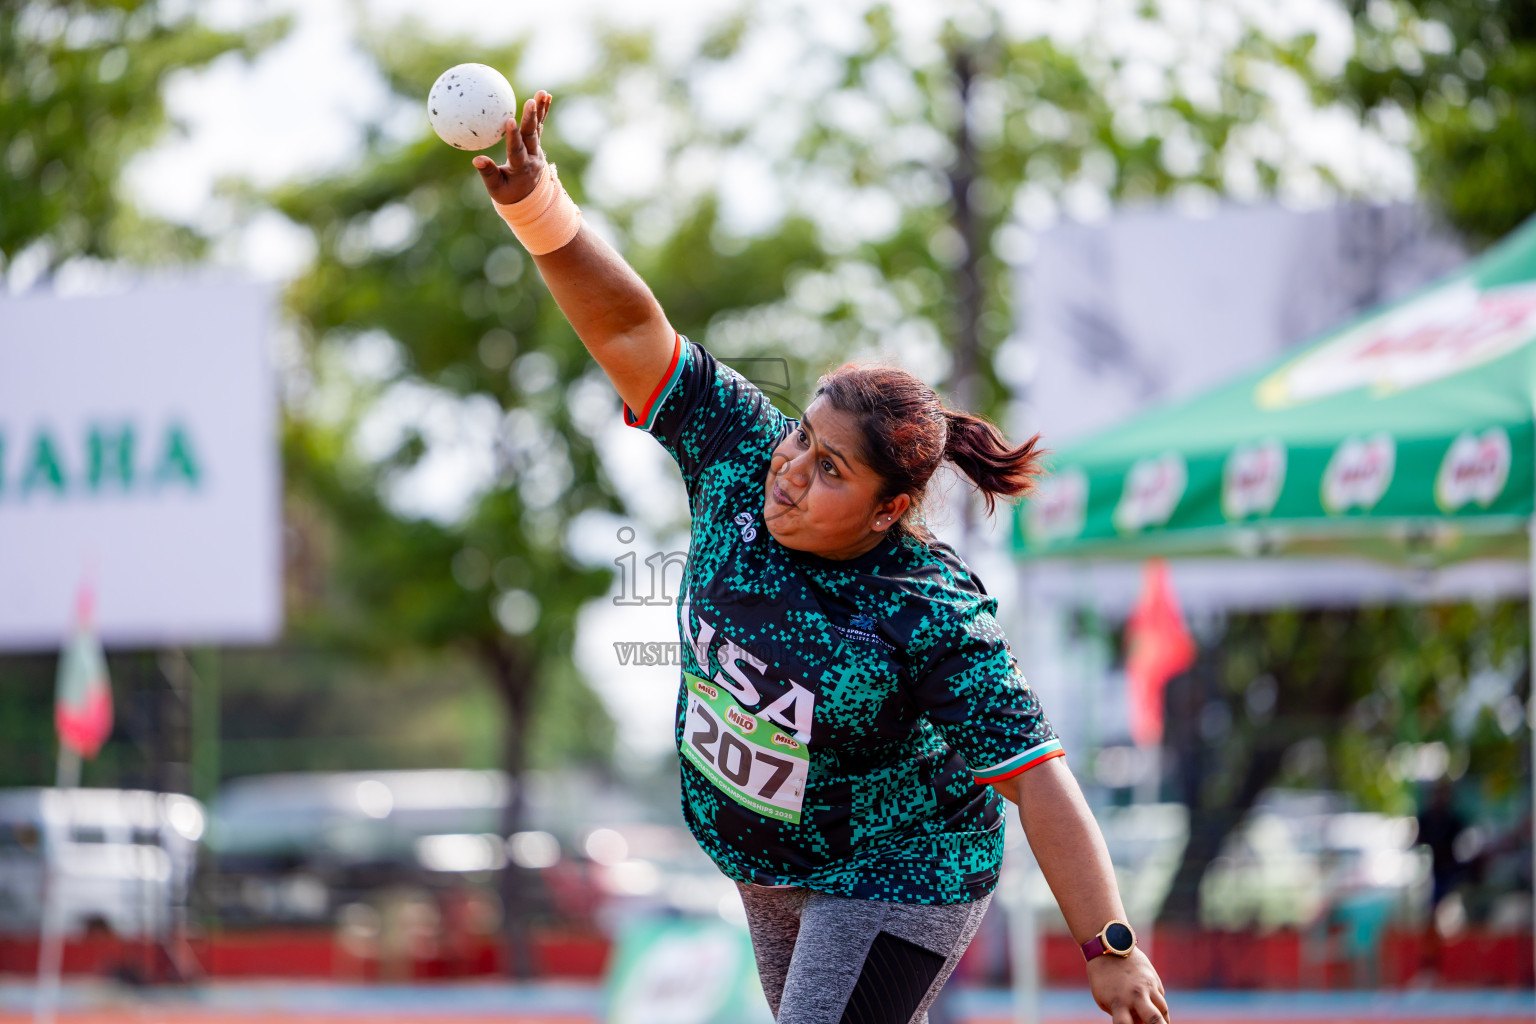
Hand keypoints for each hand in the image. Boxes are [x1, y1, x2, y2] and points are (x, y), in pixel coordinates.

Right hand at [472, 89, 552, 204]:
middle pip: (531, 136)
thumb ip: (488, 174)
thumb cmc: (507, 193)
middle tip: (531, 102)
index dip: (514, 136)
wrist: (529, 198)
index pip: (517, 151)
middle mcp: (533, 157)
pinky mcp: (537, 144)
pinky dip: (543, 112)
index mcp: (521, 168)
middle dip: (531, 119)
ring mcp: (537, 150)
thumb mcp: (495, 188)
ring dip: (540, 111)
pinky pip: (539, 126)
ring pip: (538, 128)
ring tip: (542, 93)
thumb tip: (477, 159)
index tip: (509, 121)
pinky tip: (546, 96)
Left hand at [1086, 948, 1169, 1023]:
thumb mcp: (1104, 998)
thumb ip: (1121, 1015)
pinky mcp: (1154, 979)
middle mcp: (1135, 995)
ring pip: (1163, 1010)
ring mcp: (1147, 986)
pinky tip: (1152, 1005)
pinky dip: (1158, 1005)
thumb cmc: (1103, 978)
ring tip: (1161, 1023)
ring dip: (1163, 1020)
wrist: (1109, 947)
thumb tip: (1140, 1023)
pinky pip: (1160, 997)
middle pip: (1154, 1019)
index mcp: (1118, 1002)